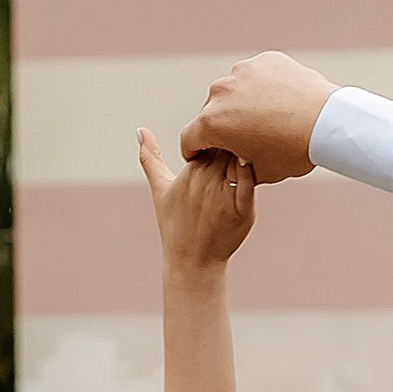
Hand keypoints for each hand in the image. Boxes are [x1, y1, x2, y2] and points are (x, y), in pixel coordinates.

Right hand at [136, 129, 254, 269]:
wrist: (192, 261)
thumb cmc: (175, 223)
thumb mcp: (160, 188)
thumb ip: (150, 157)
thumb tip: (139, 130)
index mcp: (190, 171)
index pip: (210, 137)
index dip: (220, 134)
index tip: (225, 137)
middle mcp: (206, 181)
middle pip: (228, 146)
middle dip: (237, 139)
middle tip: (245, 137)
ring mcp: (223, 196)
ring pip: (241, 161)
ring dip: (248, 152)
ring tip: (253, 151)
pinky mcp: (242, 211)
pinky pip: (250, 184)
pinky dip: (252, 174)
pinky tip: (253, 171)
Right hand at [178, 51, 333, 184]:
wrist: (328, 122)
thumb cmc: (293, 151)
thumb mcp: (260, 171)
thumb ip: (235, 167)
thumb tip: (232, 164)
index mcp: (212, 122)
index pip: (189, 139)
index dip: (193, 152)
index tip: (200, 156)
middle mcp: (220, 92)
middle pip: (210, 113)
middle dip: (221, 127)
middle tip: (241, 139)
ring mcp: (242, 71)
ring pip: (233, 91)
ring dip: (240, 104)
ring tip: (265, 119)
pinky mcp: (265, 60)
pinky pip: (256, 76)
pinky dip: (262, 88)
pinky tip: (279, 102)